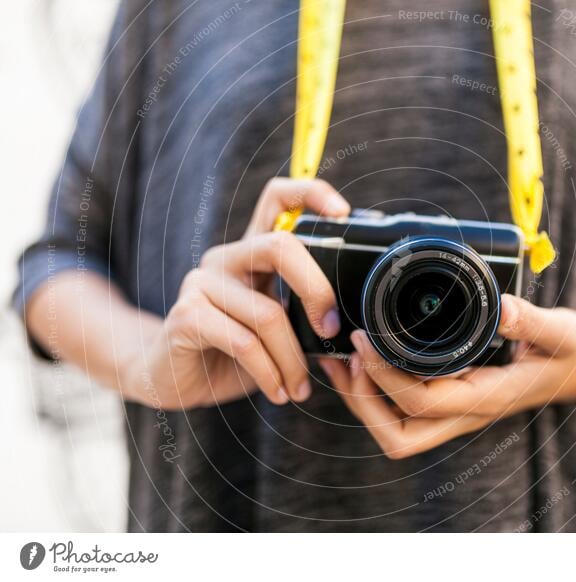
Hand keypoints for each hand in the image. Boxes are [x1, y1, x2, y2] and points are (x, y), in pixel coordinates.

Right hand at [122, 178, 349, 409]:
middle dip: (317, 289)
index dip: (310, 193)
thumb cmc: (232, 353)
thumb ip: (303, 313)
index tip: (343, 212)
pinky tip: (278, 392)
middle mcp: (226, 259)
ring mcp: (202, 284)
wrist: (173, 379)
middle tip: (331, 329)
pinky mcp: (186, 316)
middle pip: (280, 245)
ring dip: (293, 360)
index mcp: (252, 253)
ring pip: (268, 313)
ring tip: (299, 387)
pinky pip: (245, 343)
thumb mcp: (277, 329)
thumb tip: (348, 323)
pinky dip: (270, 373)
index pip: (277, 199)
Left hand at [320, 295, 575, 458]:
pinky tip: (361, 360)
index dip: (386, 376)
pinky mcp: (445, 403)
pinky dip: (372, 392)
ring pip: (395, 431)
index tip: (367, 338)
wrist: (569, 371)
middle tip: (353, 355)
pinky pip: (399, 413)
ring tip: (347, 357)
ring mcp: (452, 413)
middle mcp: (464, 414)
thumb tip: (503, 307)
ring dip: (363, 400)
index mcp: (485, 398)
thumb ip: (533, 320)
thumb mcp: (560, 332)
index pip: (422, 403)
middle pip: (399, 436)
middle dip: (364, 401)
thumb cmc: (563, 353)